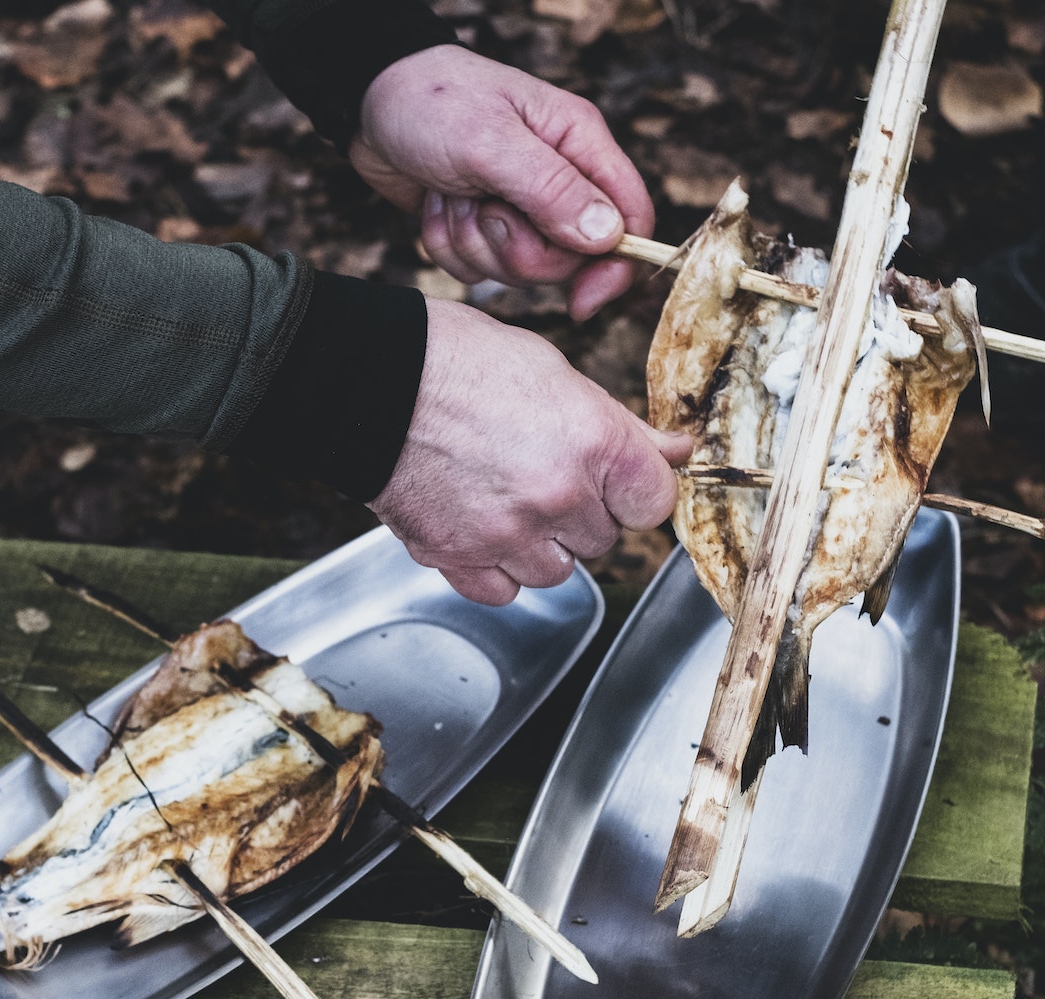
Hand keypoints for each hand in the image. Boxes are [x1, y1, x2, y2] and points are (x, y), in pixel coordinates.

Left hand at [352, 45, 653, 321]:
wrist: (369, 101)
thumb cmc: (432, 103)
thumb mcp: (490, 144)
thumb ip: (551, 191)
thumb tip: (608, 237)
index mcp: (579, 144)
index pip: (629, 219)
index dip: (614, 268)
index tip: (580, 303)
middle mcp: (558, 178)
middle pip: (568, 259)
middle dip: (517, 250)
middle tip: (484, 210)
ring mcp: (519, 205)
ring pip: (518, 270)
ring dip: (474, 244)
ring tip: (452, 197)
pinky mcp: (483, 225)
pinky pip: (478, 269)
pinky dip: (449, 246)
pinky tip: (435, 206)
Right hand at [372, 299, 690, 604]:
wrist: (371, 381)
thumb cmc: (458, 361)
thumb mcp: (555, 373)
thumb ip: (618, 425)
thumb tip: (672, 451)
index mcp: (593, 444)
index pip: (655, 503)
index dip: (637, 489)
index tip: (619, 480)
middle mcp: (557, 497)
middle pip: (603, 539)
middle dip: (583, 512)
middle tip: (543, 472)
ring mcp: (506, 535)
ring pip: (556, 572)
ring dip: (542, 545)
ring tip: (509, 499)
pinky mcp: (458, 558)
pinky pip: (502, 591)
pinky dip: (497, 568)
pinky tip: (482, 527)